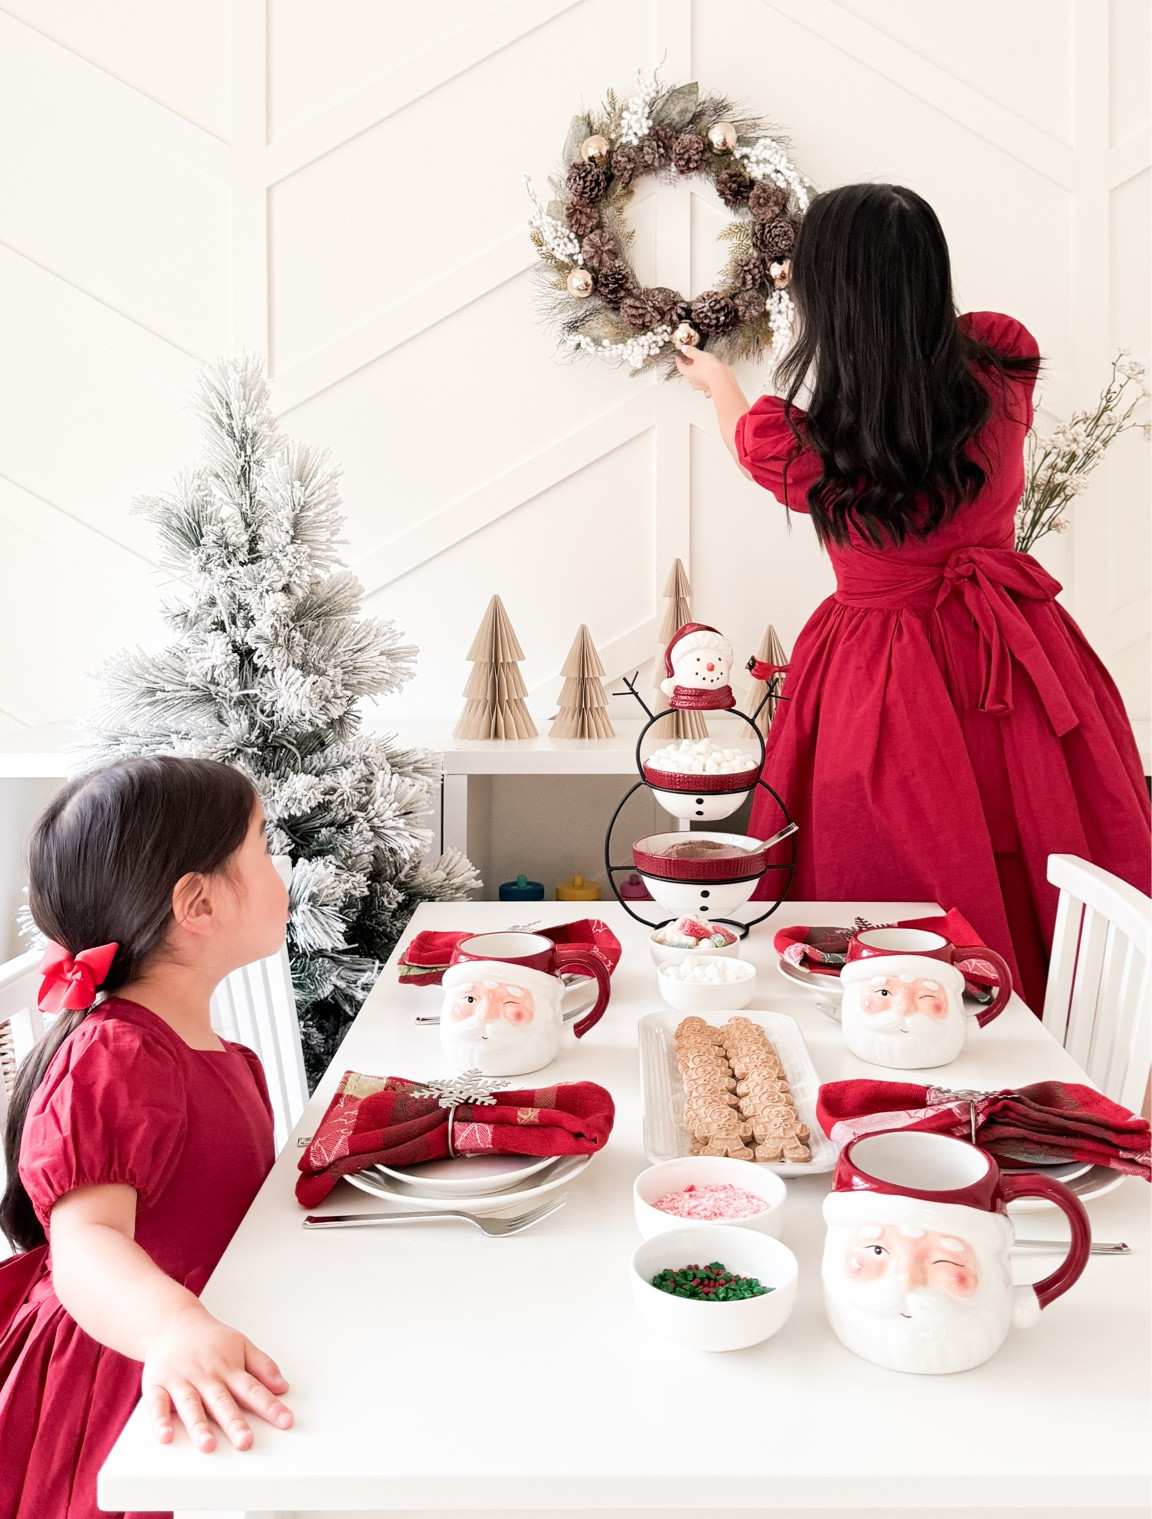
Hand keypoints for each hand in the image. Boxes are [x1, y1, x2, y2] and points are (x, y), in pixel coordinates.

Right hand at [142, 1304, 292, 1452]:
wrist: (173, 1322)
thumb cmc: (209, 1340)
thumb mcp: (241, 1345)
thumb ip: (263, 1366)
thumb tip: (283, 1386)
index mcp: (228, 1368)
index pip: (253, 1389)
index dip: (270, 1406)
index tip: (286, 1421)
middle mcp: (205, 1376)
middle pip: (222, 1402)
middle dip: (234, 1423)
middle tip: (245, 1442)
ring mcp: (180, 1381)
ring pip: (191, 1406)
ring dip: (199, 1426)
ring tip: (208, 1445)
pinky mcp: (157, 1385)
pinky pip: (157, 1405)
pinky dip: (160, 1421)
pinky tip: (166, 1436)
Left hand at [673, 344, 728, 397]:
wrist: (721, 378)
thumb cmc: (710, 368)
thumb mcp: (699, 355)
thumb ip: (690, 351)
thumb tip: (684, 349)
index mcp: (688, 373)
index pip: (680, 366)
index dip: (679, 361)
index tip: (677, 357)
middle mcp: (693, 381)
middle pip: (687, 373)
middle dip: (688, 366)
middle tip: (689, 360)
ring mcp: (701, 386)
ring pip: (695, 381)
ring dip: (696, 375)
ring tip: (698, 370)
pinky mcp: (709, 388)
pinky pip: (705, 388)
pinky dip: (705, 385)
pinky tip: (707, 383)